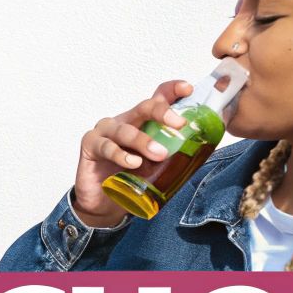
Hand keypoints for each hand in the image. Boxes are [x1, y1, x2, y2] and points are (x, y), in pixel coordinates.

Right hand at [72, 81, 192, 226]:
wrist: (104, 204)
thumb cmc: (131, 180)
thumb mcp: (157, 166)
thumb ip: (173, 154)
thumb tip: (203, 150)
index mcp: (143, 122)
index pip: (158, 98)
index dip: (173, 90)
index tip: (188, 89)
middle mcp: (125, 121)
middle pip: (144, 108)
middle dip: (162, 112)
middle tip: (179, 124)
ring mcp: (105, 131)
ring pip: (126, 130)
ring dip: (144, 141)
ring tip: (159, 154)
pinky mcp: (90, 145)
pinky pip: (107, 147)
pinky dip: (121, 155)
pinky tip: (132, 163)